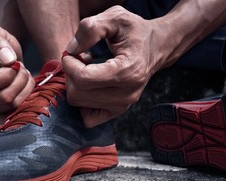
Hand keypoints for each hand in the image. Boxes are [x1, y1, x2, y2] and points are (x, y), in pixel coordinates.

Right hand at [0, 26, 34, 122]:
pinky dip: (28, 101)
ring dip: (26, 88)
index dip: (5, 76)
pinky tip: (26, 88)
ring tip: (23, 75)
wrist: (7, 58)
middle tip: (22, 68)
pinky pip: (17, 115)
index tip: (13, 63)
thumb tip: (8, 60)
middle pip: (4, 98)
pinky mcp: (0, 115)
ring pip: (14, 106)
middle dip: (20, 80)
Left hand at [62, 6, 165, 127]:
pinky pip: (88, 118)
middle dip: (70, 74)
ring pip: (79, 103)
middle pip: (78, 93)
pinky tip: (89, 86)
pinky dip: (82, 102)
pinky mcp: (117, 111)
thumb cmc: (135, 32)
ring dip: (76, 85)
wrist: (156, 47)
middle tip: (80, 59)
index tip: (71, 53)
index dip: (69, 64)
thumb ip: (91, 28)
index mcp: (127, 71)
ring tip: (87, 69)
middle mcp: (127, 94)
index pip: (83, 79)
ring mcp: (123, 105)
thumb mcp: (115, 17)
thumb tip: (71, 49)